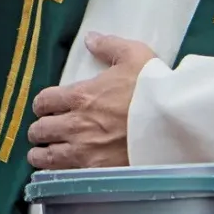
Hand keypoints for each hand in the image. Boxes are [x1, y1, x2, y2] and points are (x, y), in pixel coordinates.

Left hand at [26, 32, 154, 170]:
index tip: (45, 108)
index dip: (41, 104)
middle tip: (42, 131)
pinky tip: (58, 172)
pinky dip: (56, 173)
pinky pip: (64, 175)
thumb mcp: (134, 56)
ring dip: (40, 153)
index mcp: (80, 96)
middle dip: (38, 130)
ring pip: (46, 156)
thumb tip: (90, 38)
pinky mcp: (96, 171)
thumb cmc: (154, 89)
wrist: (175, 125)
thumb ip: (109, 46)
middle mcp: (75, 124)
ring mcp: (84, 151)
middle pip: (40, 130)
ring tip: (41, 153)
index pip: (43, 101)